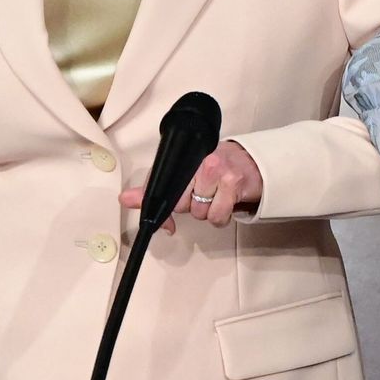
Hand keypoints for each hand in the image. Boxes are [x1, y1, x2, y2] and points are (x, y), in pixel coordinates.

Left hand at [118, 140, 262, 233]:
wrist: (253, 164)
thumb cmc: (218, 168)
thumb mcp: (184, 173)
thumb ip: (155, 188)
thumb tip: (125, 199)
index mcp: (186, 157)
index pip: (161, 184)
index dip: (163, 207)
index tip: (167, 222)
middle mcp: (201, 160)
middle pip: (180, 204)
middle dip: (190, 206)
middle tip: (203, 193)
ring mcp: (218, 170)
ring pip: (199, 212)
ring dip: (207, 212)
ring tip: (216, 196)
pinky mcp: (233, 183)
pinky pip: (217, 217)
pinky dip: (221, 217)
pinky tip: (226, 203)